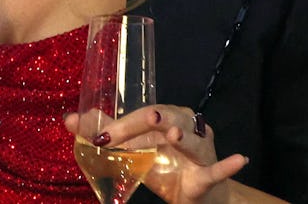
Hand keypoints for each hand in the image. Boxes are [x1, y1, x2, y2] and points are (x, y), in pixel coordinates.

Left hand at [65, 105, 247, 203]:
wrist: (194, 193)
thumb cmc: (162, 163)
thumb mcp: (132, 147)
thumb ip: (104, 132)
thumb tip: (69, 119)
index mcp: (165, 116)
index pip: (143, 114)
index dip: (122, 124)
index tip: (99, 137)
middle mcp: (185, 125)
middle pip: (165, 119)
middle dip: (145, 126)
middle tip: (135, 127)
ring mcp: (200, 148)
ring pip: (193, 139)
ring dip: (184, 137)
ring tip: (173, 135)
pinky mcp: (209, 174)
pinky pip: (218, 168)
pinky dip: (228, 164)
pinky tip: (238, 158)